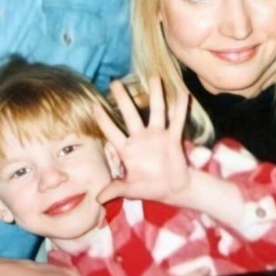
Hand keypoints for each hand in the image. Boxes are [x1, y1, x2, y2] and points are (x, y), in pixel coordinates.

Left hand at [94, 77, 190, 204]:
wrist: (173, 189)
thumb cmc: (149, 187)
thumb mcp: (131, 190)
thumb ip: (115, 189)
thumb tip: (97, 198)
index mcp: (127, 149)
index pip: (112, 131)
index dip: (103, 120)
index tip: (93, 105)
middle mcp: (141, 138)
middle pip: (131, 114)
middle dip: (123, 99)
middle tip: (115, 82)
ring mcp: (157, 136)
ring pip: (156, 111)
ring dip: (156, 95)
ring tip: (154, 77)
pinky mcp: (172, 138)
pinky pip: (177, 122)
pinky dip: (180, 109)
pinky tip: (182, 93)